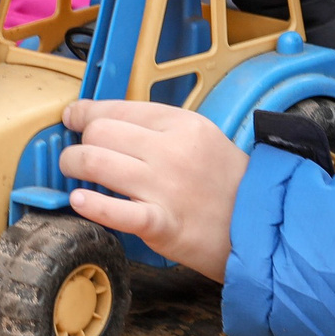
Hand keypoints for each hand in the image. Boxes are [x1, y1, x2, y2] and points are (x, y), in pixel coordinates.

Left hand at [58, 100, 244, 280]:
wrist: (261, 228)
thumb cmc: (228, 184)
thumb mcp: (202, 138)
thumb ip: (159, 129)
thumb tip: (109, 121)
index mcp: (181, 124)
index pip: (118, 108)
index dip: (86, 113)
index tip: (73, 117)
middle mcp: (171, 151)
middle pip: (100, 133)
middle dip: (79, 142)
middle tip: (75, 154)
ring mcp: (165, 187)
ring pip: (96, 162)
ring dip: (74, 166)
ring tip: (74, 174)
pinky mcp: (161, 224)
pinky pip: (115, 211)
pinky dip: (91, 204)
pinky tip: (79, 199)